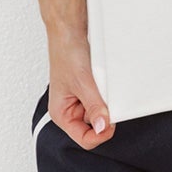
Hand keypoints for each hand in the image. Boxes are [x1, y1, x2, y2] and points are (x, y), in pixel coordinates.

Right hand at [45, 25, 115, 147]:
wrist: (70, 31)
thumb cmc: (65, 53)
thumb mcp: (82, 83)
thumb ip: (94, 107)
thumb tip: (103, 127)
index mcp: (61, 114)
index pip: (85, 139)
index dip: (101, 134)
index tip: (110, 121)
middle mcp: (70, 110)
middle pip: (95, 129)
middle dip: (104, 116)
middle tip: (106, 99)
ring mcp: (81, 102)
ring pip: (102, 115)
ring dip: (106, 103)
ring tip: (101, 87)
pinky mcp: (90, 92)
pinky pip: (104, 101)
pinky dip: (108, 94)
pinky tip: (104, 83)